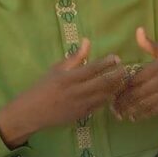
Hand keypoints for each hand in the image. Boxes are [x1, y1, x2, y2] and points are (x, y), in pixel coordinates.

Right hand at [0, 42, 122, 147]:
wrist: (32, 111)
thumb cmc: (43, 87)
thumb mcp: (56, 69)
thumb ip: (74, 57)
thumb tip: (87, 41)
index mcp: (68, 78)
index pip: (92, 68)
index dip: (106, 63)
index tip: (116, 57)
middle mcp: (75, 92)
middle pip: (102, 83)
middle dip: (116, 75)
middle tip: (125, 68)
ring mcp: (80, 105)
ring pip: (104, 95)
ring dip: (115, 87)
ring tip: (122, 79)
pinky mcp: (82, 115)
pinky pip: (99, 106)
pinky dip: (108, 98)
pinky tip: (113, 92)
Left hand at [113, 27, 157, 120]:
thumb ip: (150, 44)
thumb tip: (138, 30)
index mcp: (157, 68)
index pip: (133, 79)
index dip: (121, 85)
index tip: (111, 88)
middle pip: (135, 93)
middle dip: (122, 100)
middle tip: (110, 104)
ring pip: (143, 104)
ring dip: (129, 109)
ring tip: (118, 113)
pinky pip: (153, 111)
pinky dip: (142, 115)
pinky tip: (133, 117)